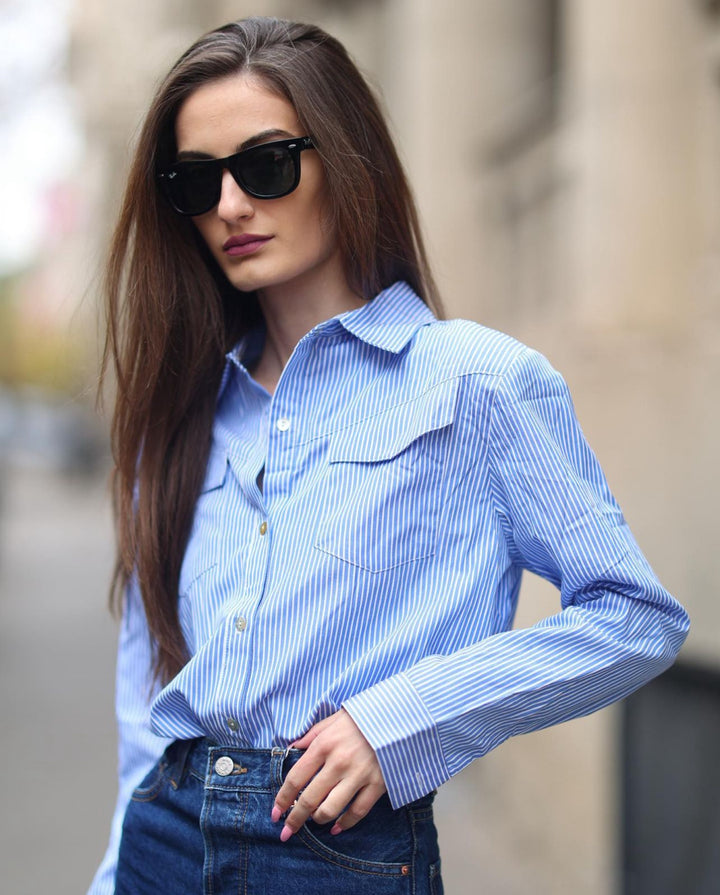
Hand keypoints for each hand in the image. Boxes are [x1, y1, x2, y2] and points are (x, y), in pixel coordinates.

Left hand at [271, 708, 385, 840]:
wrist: (397, 717)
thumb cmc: (361, 718)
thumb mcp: (332, 720)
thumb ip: (311, 736)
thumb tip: (292, 749)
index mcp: (324, 745)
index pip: (296, 778)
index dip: (282, 799)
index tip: (275, 814)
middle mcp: (338, 762)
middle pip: (309, 799)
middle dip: (294, 819)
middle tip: (286, 831)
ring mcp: (358, 775)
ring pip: (330, 809)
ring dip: (318, 819)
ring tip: (314, 820)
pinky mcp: (377, 785)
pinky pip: (357, 812)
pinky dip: (345, 823)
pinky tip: (336, 827)